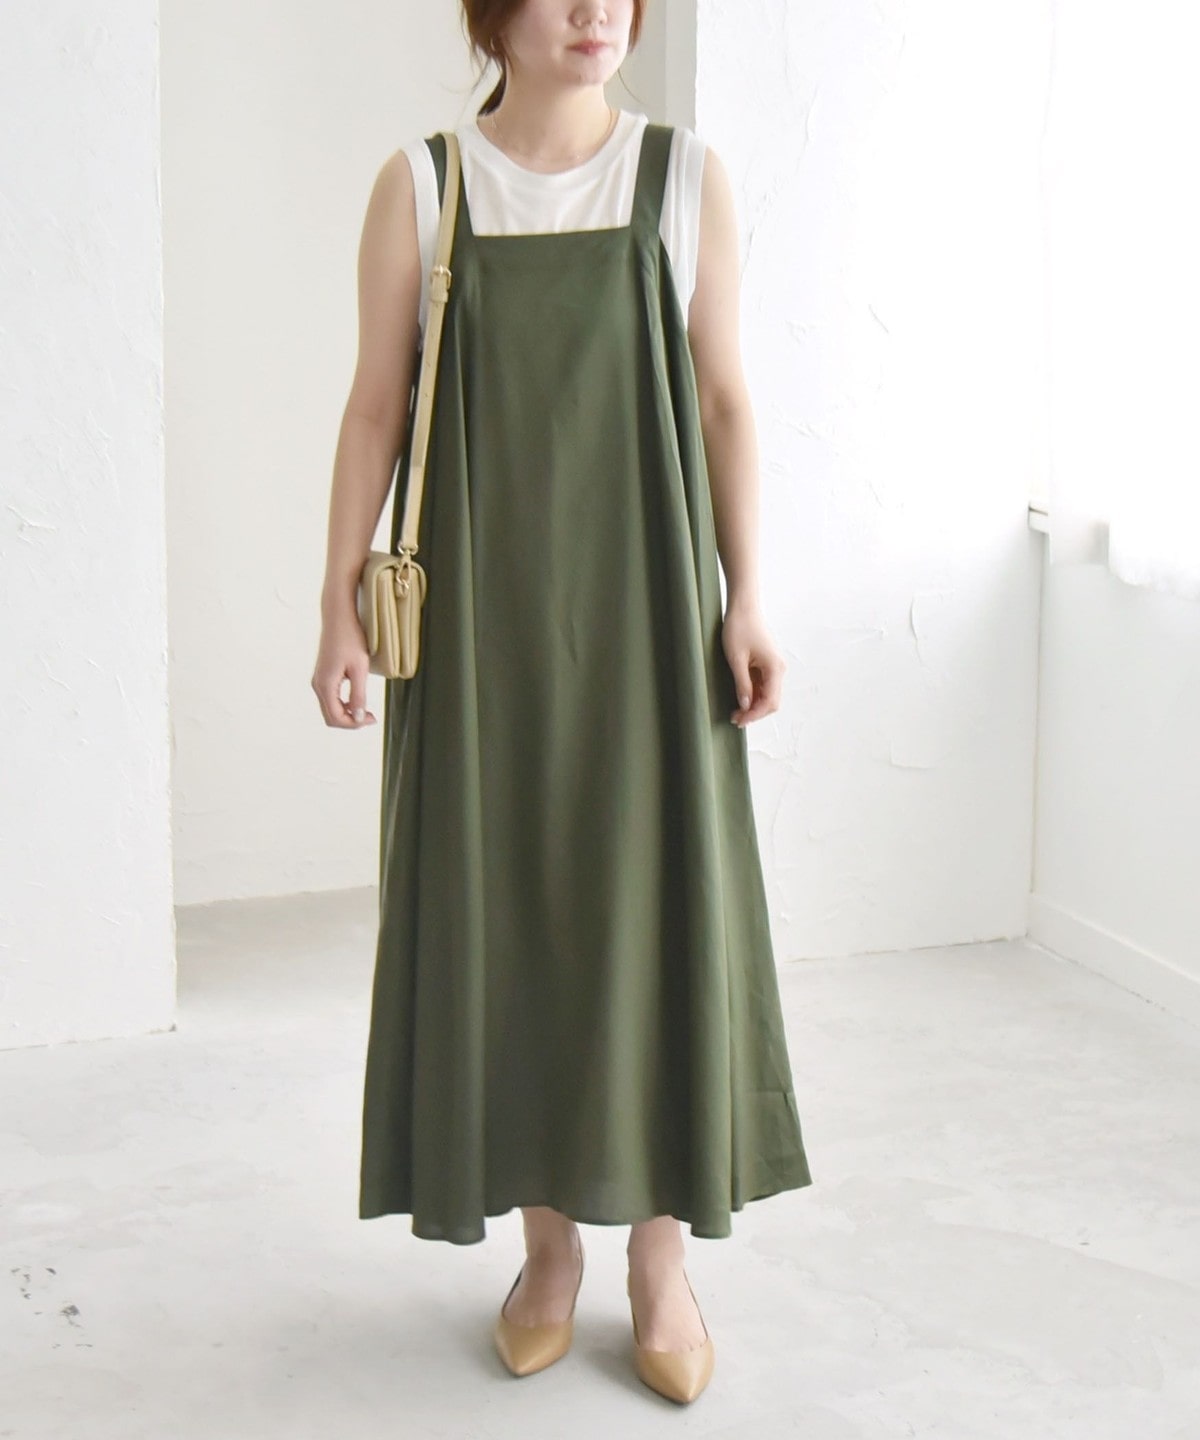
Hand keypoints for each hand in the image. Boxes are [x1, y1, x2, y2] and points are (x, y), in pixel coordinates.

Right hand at [312, 611, 377, 728]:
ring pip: (330, 709)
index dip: (354, 724)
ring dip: (347, 714)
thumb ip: (358, 695)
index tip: (372, 718)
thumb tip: (359, 717)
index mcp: (325, 684)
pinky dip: (343, 705)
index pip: (336, 717)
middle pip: (331, 717)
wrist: (338, 617)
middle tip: (371, 717)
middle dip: (350, 722)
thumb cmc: (350, 638)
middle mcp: (318, 685)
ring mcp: (319, 680)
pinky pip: (330, 699)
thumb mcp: (359, 668)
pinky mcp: (323, 675)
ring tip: (366, 710)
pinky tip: (357, 700)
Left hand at [721, 599, 784, 726]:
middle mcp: (778, 669)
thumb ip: (742, 684)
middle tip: (735, 718)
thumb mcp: (736, 659)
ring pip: (767, 694)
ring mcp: (773, 666)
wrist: (743, 607)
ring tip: (735, 711)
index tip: (739, 721)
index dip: (755, 715)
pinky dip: (753, 694)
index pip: (770, 702)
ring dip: (754, 705)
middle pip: (771, 701)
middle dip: (755, 712)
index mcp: (775, 668)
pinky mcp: (767, 663)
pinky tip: (740, 698)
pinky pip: (763, 685)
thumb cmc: (739, 628)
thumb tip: (746, 706)